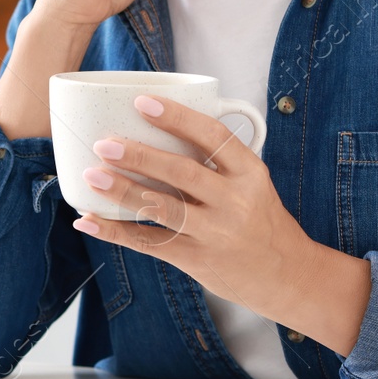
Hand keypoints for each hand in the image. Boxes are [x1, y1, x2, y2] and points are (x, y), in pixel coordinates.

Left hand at [70, 94, 371, 355]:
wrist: (288, 276)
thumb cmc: (261, 219)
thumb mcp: (253, 182)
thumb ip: (216, 161)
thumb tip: (158, 129)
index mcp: (250, 173)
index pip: (213, 137)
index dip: (177, 117)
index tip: (142, 102)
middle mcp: (234, 202)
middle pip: (182, 172)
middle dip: (140, 156)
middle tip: (104, 143)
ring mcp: (215, 233)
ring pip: (162, 208)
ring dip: (123, 192)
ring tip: (92, 176)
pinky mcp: (197, 260)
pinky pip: (149, 243)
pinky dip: (115, 231)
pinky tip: (88, 220)